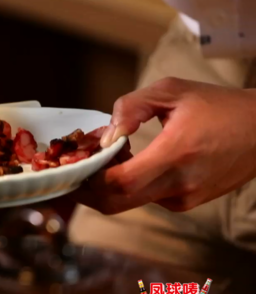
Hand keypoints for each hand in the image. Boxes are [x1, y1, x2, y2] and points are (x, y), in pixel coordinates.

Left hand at [73, 77, 255, 213]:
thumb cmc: (218, 105)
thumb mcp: (172, 90)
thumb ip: (132, 106)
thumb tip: (107, 132)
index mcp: (176, 153)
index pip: (120, 182)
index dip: (91, 177)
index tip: (78, 160)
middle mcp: (180, 183)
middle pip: (116, 202)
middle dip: (88, 189)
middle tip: (74, 170)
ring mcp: (185, 198)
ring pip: (129, 202)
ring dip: (109, 186)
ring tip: (108, 157)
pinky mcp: (188, 203)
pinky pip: (147, 199)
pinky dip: (131, 186)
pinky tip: (133, 163)